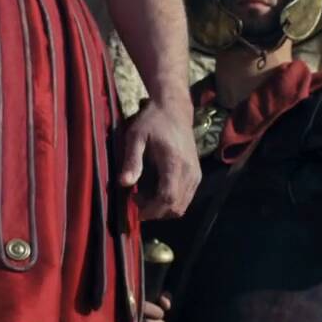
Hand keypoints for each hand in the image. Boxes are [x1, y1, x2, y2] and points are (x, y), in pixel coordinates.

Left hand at [118, 102, 199, 219]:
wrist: (175, 109)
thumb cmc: (153, 121)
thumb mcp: (136, 136)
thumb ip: (131, 160)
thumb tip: (123, 183)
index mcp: (174, 163)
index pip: (168, 198)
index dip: (152, 209)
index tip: (134, 205)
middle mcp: (189, 172)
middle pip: (176, 207)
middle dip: (155, 211)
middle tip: (136, 199)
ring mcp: (196, 174)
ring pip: (182, 206)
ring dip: (163, 208)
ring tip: (144, 194)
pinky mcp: (197, 174)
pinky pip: (186, 198)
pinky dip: (171, 201)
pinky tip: (156, 189)